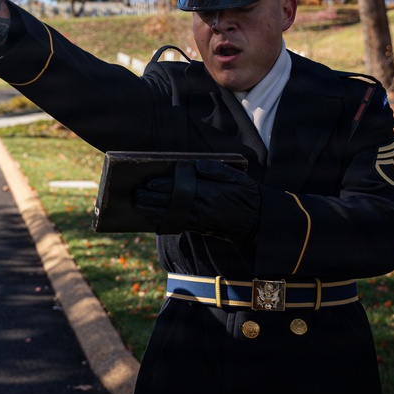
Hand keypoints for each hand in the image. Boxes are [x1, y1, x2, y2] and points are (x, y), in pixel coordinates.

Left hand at [133, 159, 259, 243]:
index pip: (179, 187)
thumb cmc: (247, 195)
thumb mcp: (238, 177)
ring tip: (137, 206)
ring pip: (169, 216)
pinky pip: (177, 225)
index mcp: (209, 192)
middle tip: (135, 195)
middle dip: (150, 199)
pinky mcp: (199, 228)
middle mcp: (201, 207)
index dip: (160, 186)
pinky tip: (151, 218)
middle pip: (169, 203)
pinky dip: (162, 222)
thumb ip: (216, 170)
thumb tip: (195, 164)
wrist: (258, 222)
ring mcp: (199, 220)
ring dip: (151, 212)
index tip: (147, 183)